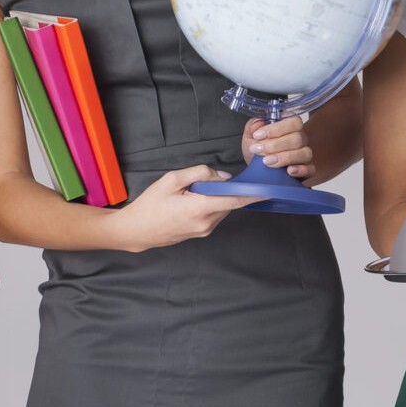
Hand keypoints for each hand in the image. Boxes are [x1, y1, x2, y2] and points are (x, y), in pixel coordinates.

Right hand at [107, 166, 243, 249]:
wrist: (137, 230)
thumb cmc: (150, 205)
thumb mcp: (171, 180)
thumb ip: (200, 173)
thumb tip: (222, 176)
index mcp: (200, 208)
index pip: (235, 200)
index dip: (254, 194)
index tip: (269, 190)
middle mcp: (206, 222)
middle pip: (229, 203)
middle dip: (226, 190)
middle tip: (208, 181)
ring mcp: (204, 230)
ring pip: (222, 209)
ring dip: (217, 198)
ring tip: (193, 192)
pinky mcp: (201, 233)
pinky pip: (214, 215)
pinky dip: (211, 205)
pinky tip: (192, 201)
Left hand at [242, 112, 314, 178]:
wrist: (257, 172)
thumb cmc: (257, 152)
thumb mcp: (250, 138)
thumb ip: (252, 127)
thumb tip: (259, 123)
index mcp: (290, 127)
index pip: (293, 121)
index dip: (276, 128)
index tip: (258, 136)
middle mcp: (300, 139)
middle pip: (298, 138)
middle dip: (275, 145)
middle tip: (258, 150)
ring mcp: (304, 155)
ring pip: (304, 153)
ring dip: (284, 157)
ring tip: (267, 162)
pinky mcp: (307, 171)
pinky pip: (310, 169)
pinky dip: (300, 170)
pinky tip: (289, 171)